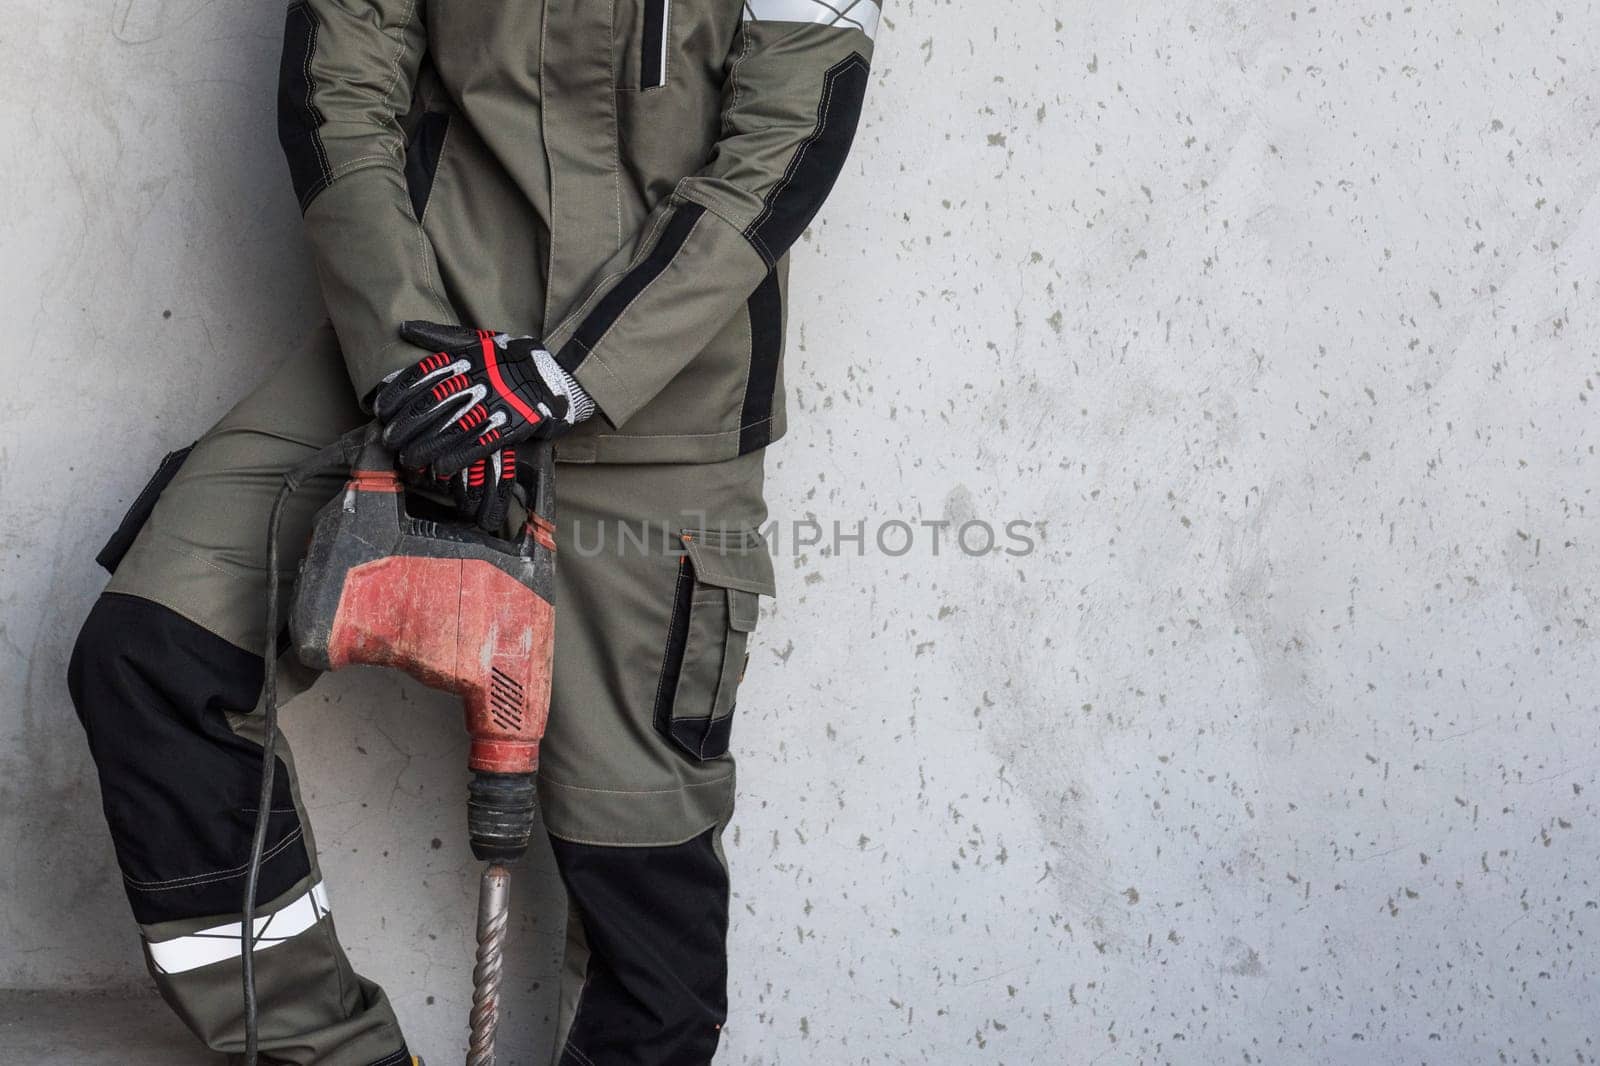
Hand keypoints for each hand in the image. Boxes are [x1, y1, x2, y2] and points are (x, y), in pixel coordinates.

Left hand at [373, 321, 594, 476]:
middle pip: (432, 404)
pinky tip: (440, 468)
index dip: (399, 393)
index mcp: (466, 358)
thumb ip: (441, 336)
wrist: (554, 376)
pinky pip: (480, 444)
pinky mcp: (511, 425)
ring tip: (408, 460)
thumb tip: (404, 327)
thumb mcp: (477, 340)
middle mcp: (478, 379)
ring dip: (427, 447)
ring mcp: (495, 404)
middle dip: (407, 425)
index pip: (423, 375)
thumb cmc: (510, 359)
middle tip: (389, 440)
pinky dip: (458, 458)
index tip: (381, 409)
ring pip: (452, 428)